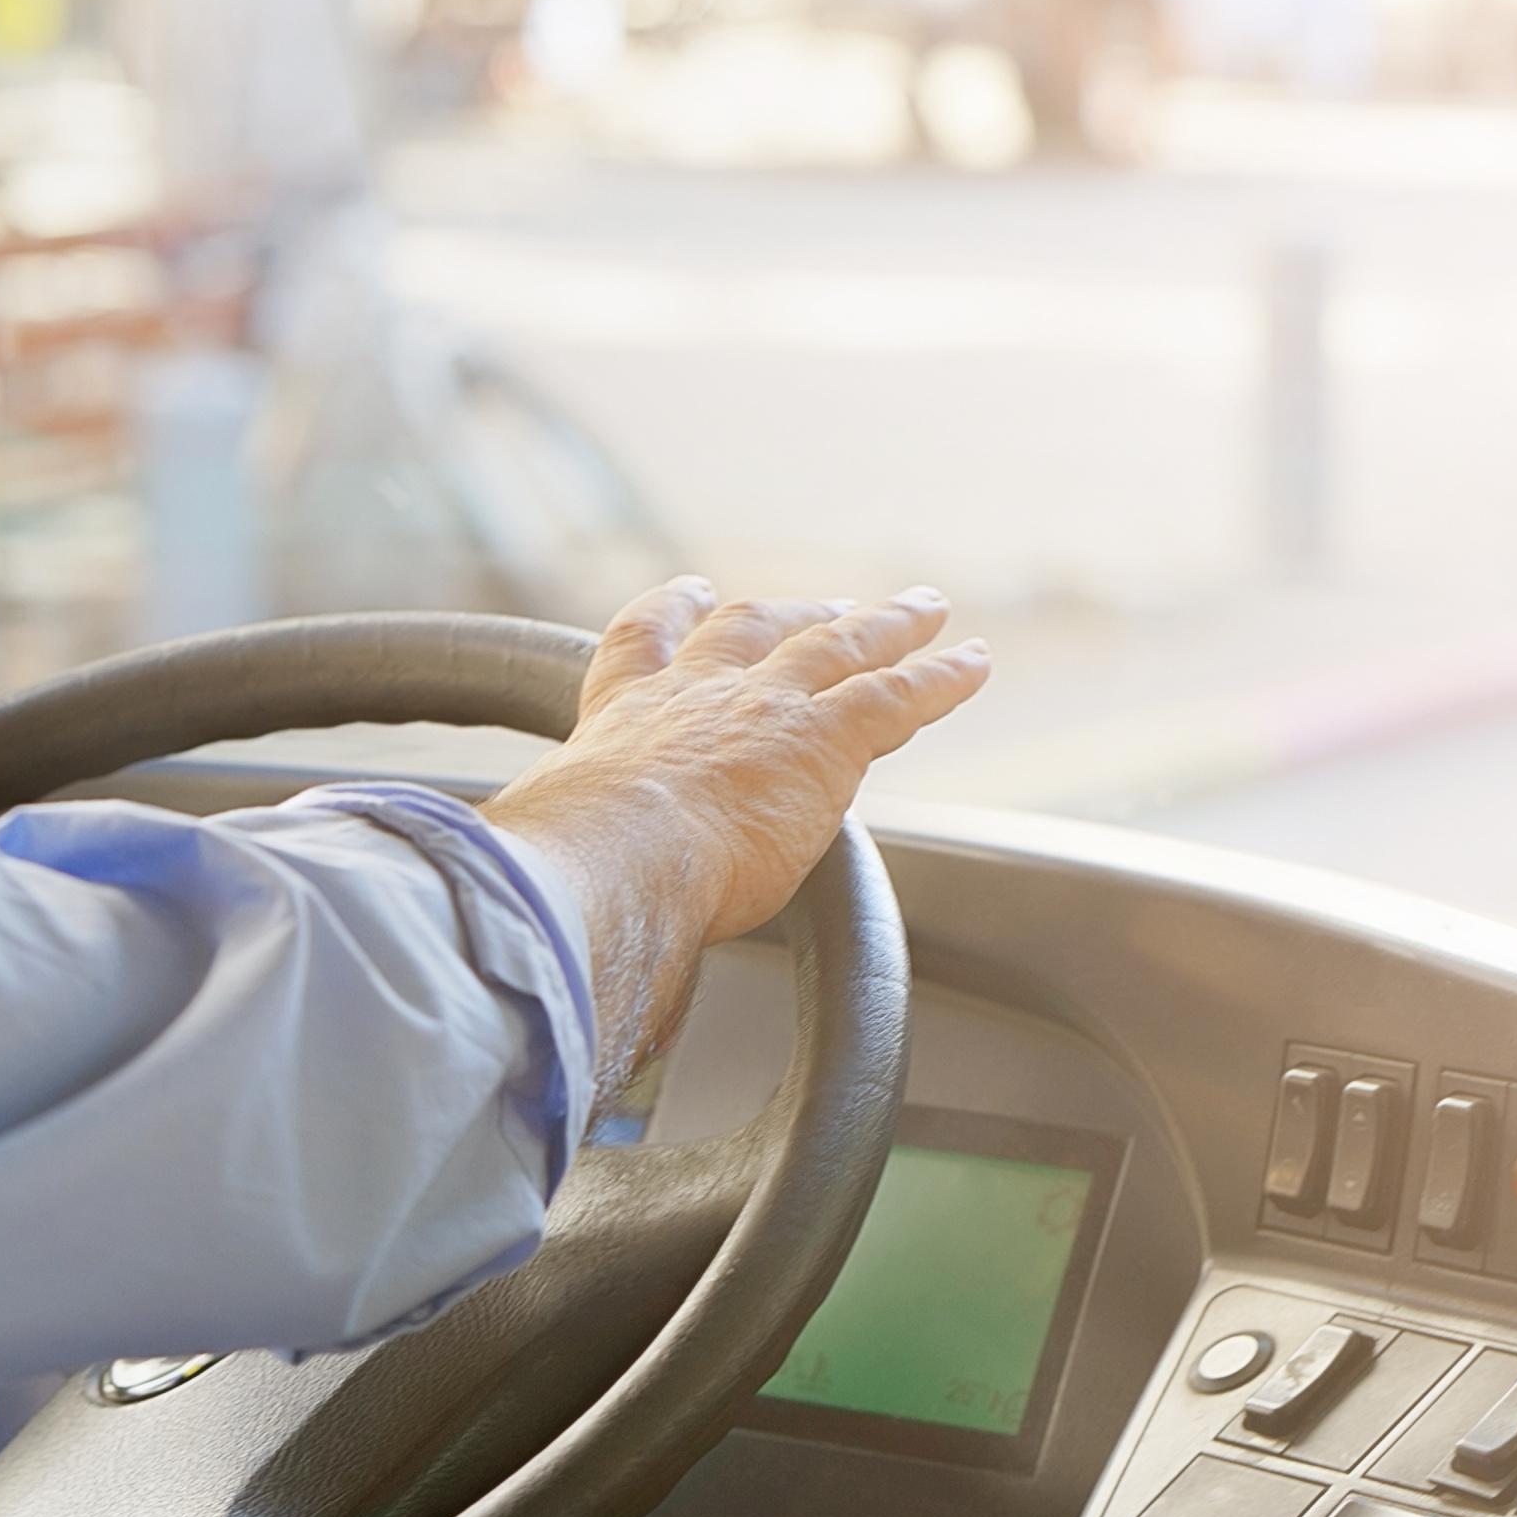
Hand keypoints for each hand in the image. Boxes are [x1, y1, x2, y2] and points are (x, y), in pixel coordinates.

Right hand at [484, 577, 990, 1086]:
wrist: (615, 856)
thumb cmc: (566, 872)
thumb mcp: (549, 850)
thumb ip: (561, 865)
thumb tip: (542, 921)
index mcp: (624, 719)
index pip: (643, 647)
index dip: (671, 616)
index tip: (690, 595)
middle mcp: (697, 695)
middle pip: (756, 630)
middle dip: (794, 614)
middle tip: (825, 605)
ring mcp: (765, 709)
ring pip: (840, 648)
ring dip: (887, 626)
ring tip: (923, 609)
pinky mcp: (826, 738)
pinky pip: (897, 695)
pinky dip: (942, 677)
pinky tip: (975, 662)